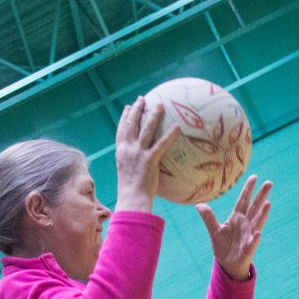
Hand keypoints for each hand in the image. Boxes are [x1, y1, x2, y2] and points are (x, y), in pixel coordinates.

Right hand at [114, 97, 179, 212]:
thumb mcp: (129, 174)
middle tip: (142, 99)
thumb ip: (134, 165)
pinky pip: (161, 144)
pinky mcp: (149, 160)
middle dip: (136, 109)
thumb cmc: (132, 192)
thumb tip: (144, 165)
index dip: (124, 117)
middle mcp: (127, 150)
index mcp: (120, 152)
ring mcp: (138, 154)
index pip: (121, 130)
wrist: (132, 199)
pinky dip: (170, 135)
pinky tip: (178, 127)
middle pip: (131, 124)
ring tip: (160, 105)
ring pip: (145, 129)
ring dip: (153, 115)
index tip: (128, 107)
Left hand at [197, 176, 271, 279]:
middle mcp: (245, 224)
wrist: (228, 265)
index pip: (244, 201)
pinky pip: (252, 243)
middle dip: (261, 196)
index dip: (248, 189)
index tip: (254, 177)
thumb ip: (208, 217)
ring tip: (268, 203)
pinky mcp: (248, 249)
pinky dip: (255, 238)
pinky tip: (258, 233)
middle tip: (269, 183)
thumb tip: (198, 204)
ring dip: (263, 214)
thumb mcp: (214, 230)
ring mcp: (248, 235)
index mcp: (237, 218)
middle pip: (255, 208)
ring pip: (257, 223)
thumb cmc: (223, 246)